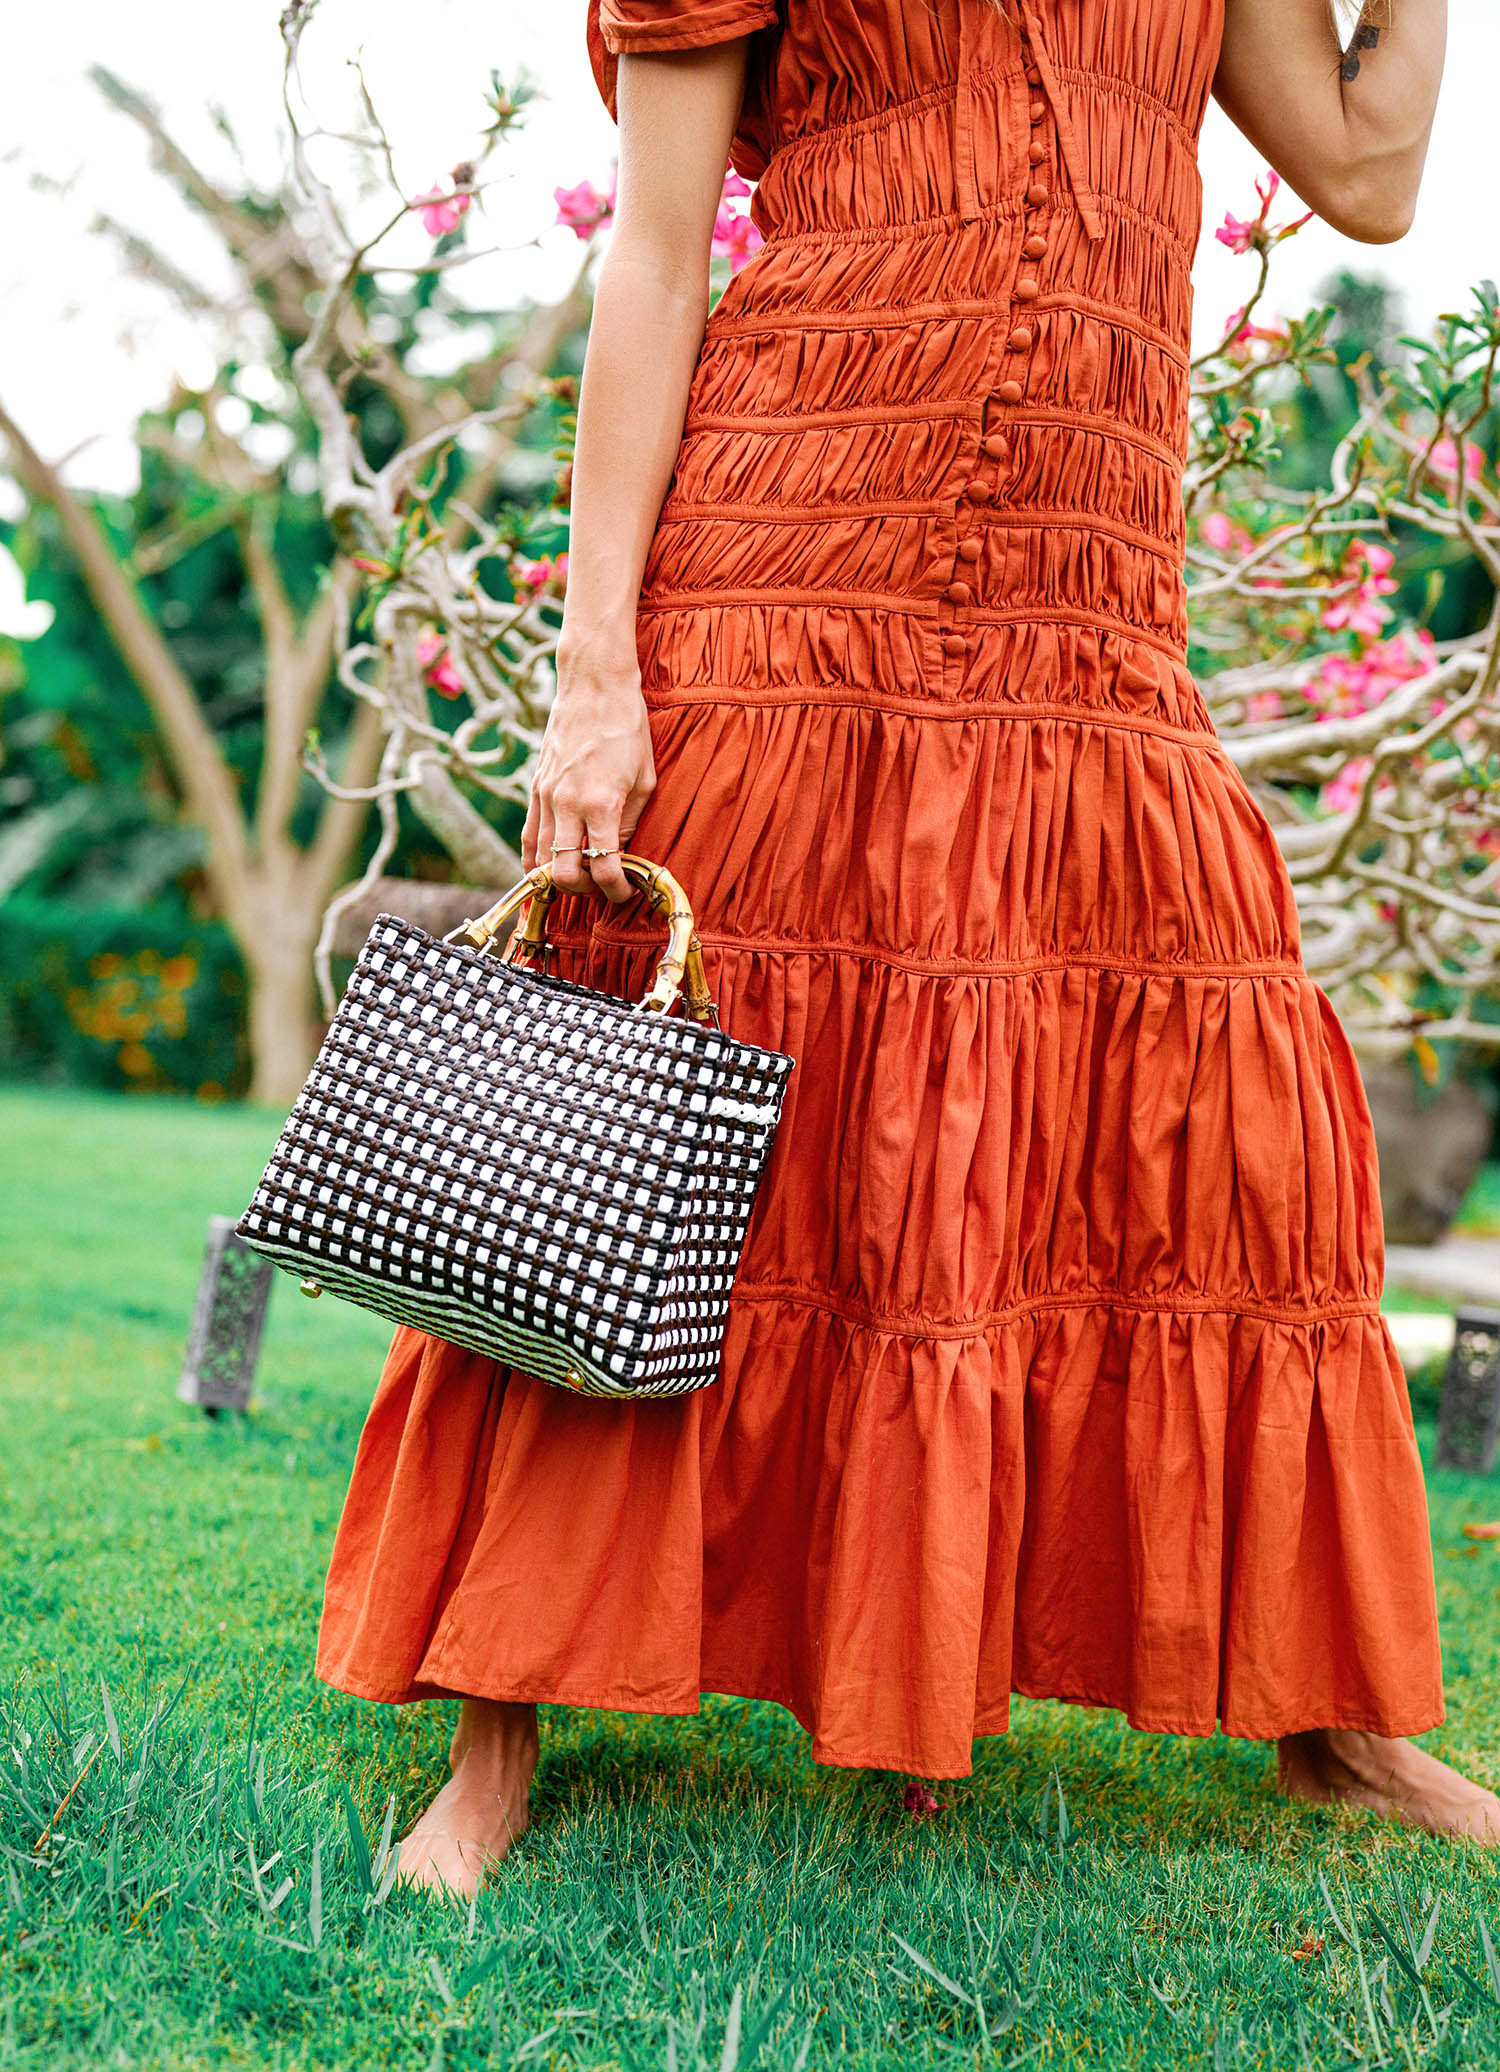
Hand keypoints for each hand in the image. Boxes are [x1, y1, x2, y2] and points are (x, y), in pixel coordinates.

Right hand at [521, 640, 655, 902]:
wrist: (593, 688)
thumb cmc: (627, 730)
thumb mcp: (644, 780)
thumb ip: (629, 823)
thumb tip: (620, 855)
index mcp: (601, 804)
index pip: (603, 867)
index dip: (615, 890)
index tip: (625, 893)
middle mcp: (568, 804)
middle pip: (565, 873)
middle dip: (586, 890)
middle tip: (602, 886)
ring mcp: (546, 797)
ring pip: (541, 860)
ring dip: (561, 877)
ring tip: (581, 878)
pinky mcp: (535, 788)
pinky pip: (528, 836)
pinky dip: (535, 859)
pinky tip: (545, 870)